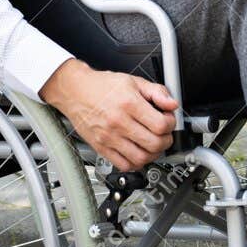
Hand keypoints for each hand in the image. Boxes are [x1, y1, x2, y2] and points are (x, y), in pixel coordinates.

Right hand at [39, 59, 177, 170]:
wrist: (75, 91)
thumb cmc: (102, 86)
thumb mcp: (133, 81)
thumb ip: (156, 92)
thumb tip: (172, 104)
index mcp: (129, 104)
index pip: (161, 125)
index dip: (170, 124)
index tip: (168, 120)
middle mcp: (118, 122)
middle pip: (154, 144)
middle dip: (166, 141)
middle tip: (164, 134)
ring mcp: (109, 138)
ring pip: (141, 158)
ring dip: (153, 154)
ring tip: (153, 144)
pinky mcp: (101, 148)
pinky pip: (123, 165)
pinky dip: (136, 163)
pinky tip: (138, 152)